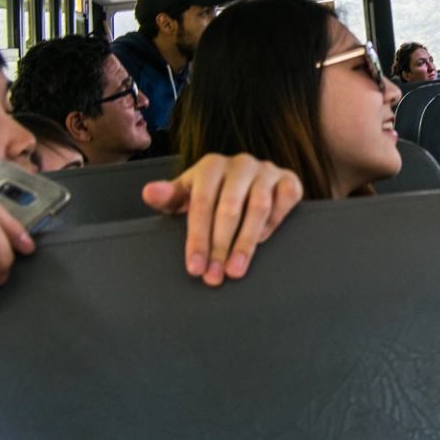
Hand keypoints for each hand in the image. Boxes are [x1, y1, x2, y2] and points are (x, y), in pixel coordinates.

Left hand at [142, 153, 304, 286]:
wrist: (247, 181)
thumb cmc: (210, 193)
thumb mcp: (186, 195)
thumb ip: (168, 197)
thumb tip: (149, 192)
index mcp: (210, 166)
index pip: (201, 204)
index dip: (197, 239)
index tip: (195, 267)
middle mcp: (240, 164)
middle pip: (229, 208)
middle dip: (220, 247)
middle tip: (214, 276)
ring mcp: (266, 170)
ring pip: (258, 207)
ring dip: (246, 243)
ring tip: (235, 270)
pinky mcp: (289, 179)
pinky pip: (284, 201)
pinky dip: (274, 223)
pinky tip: (261, 242)